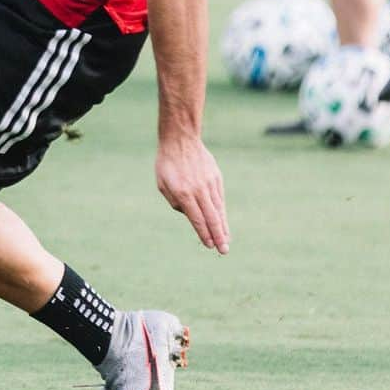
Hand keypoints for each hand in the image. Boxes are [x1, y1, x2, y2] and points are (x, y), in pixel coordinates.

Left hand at [155, 135, 229, 253]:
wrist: (181, 138)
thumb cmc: (167, 163)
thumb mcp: (163, 184)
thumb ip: (175, 203)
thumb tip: (190, 215)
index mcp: (183, 193)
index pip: (196, 218)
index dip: (203, 233)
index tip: (210, 246)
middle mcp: (198, 189)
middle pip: (211, 217)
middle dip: (218, 236)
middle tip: (224, 251)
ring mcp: (209, 183)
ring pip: (218, 209)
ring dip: (223, 227)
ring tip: (226, 241)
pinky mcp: (216, 177)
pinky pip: (220, 199)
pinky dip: (222, 212)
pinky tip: (223, 222)